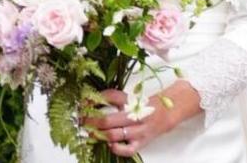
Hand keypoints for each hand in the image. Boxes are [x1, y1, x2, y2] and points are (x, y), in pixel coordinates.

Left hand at [84, 82, 199, 156]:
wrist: (164, 114)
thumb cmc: (142, 106)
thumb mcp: (126, 97)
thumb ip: (108, 98)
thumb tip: (87, 101)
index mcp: (130, 101)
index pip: (109, 97)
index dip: (92, 101)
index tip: (81, 105)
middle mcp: (134, 115)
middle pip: (108, 120)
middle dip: (91, 122)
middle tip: (82, 122)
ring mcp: (138, 130)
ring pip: (114, 135)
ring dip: (99, 135)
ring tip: (91, 133)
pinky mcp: (141, 143)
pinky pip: (127, 150)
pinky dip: (116, 148)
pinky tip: (109, 144)